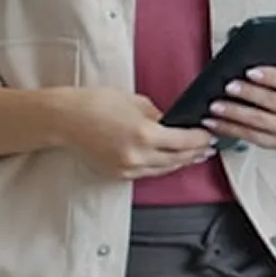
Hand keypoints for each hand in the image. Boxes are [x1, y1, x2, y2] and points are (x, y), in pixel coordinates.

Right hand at [55, 88, 214, 179]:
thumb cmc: (96, 104)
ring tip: (194, 155)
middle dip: (196, 152)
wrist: (65, 120)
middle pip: (178, 159)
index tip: (210, 134)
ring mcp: (127, 168)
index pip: (184, 141)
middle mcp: (138, 156)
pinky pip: (147, 173)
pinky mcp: (118, 174)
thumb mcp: (136, 102)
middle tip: (208, 145)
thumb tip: (174, 124)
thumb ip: (159, 116)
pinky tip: (169, 160)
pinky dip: (162, 166)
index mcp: (145, 134)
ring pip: (164, 169)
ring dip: (181, 162)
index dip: (201, 139)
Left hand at [202, 67, 275, 149]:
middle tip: (228, 86)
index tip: (249, 71)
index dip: (270, 77)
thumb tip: (244, 59)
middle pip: (272, 102)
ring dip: (234, 114)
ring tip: (215, 106)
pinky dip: (229, 129)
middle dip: (248, 94)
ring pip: (259, 122)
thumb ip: (273, 65)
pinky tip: (214, 122)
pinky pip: (249, 137)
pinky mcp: (275, 143)